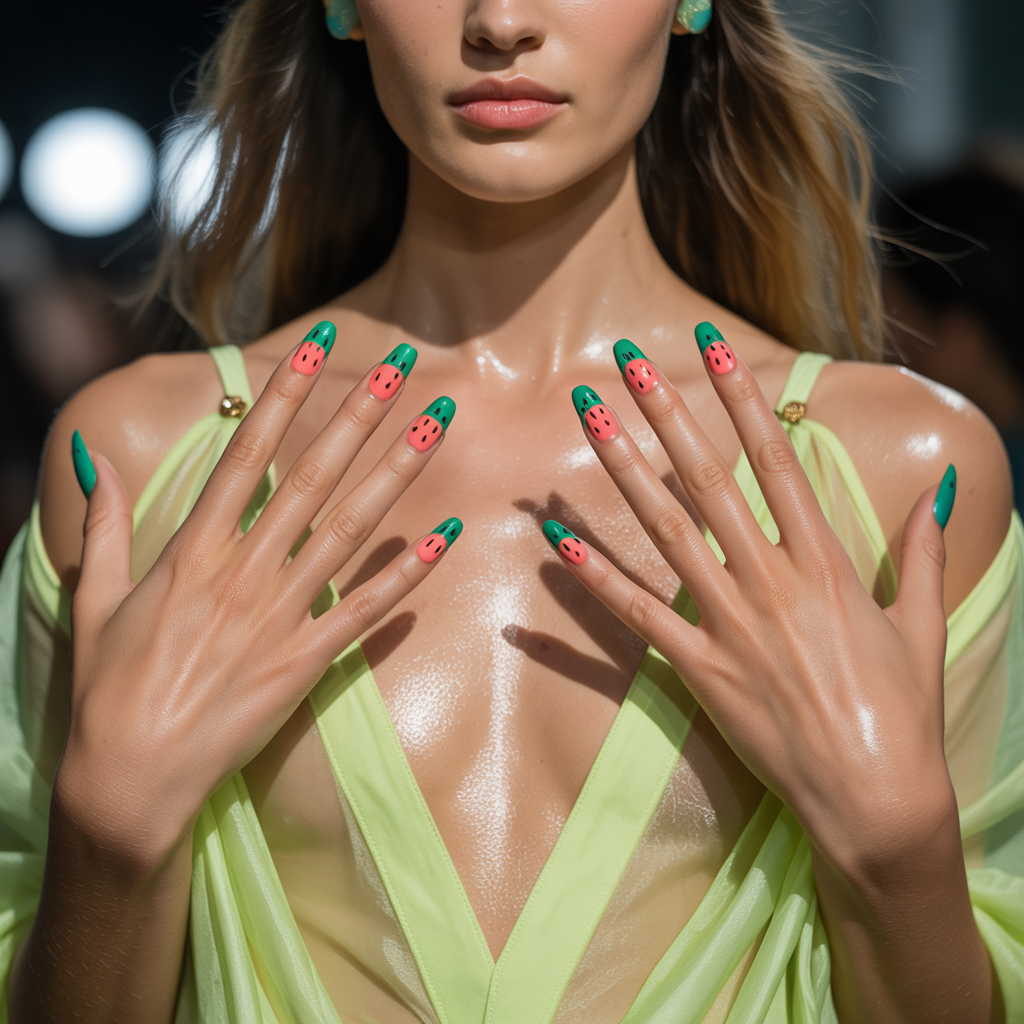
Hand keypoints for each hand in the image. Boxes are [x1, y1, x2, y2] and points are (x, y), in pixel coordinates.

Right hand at [60, 328, 459, 857]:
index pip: (247, 453)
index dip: (286, 393)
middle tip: (403, 365)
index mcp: (191, 550)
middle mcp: (241, 573)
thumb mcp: (96, 600)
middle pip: (311, 478)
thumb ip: (105, 528)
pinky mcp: (304, 662)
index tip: (321, 346)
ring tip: (436, 427)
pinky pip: (364, 611)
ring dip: (396, 476)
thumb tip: (94, 462)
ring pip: (347, 530)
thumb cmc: (107, 688)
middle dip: (357, 416)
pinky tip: (443, 537)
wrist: (130, 778)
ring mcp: (278, 617)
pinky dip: (405, 574)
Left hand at [543, 329, 956, 863]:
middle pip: (707, 481)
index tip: (713, 347)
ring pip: (666, 533)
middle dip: (667, 414)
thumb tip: (939, 492)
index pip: (775, 460)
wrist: (877, 799)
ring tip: (590, 421)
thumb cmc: (904, 712)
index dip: (742, 398)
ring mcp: (730, 625)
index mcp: (825, 563)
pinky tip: (560, 545)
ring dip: (623, 473)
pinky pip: (640, 617)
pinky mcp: (701, 671)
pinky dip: (598, 580)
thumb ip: (922, 554)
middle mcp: (771, 582)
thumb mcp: (922, 624)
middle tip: (628, 362)